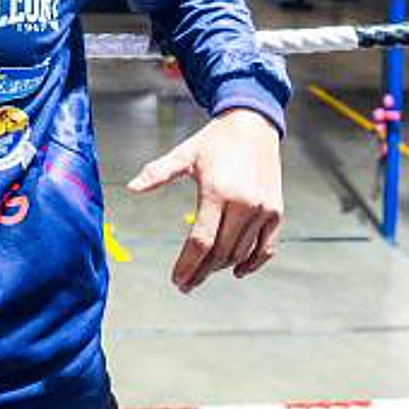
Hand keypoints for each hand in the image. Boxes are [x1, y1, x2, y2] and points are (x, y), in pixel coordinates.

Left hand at [126, 108, 282, 291]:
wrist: (254, 125)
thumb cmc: (215, 141)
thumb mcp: (184, 154)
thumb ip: (158, 173)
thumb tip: (132, 188)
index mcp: (217, 191)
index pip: (201, 241)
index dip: (187, 265)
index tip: (177, 279)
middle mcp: (243, 204)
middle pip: (220, 253)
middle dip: (201, 272)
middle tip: (186, 283)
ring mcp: (262, 210)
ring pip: (241, 253)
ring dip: (221, 268)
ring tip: (204, 272)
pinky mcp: (276, 212)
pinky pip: (266, 248)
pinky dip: (252, 263)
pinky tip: (237, 271)